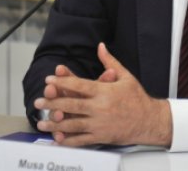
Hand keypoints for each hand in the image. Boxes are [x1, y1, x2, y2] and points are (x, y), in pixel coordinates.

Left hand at [34, 43, 171, 146]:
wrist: (149, 120)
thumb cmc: (137, 98)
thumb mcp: (125, 76)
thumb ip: (110, 62)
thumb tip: (101, 46)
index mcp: (105, 91)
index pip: (79, 85)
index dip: (63, 81)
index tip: (50, 78)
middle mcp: (100, 108)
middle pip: (71, 104)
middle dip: (52, 102)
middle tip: (38, 101)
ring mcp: (99, 123)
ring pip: (72, 124)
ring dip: (55, 123)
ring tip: (42, 121)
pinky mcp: (101, 136)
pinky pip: (81, 139)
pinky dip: (67, 140)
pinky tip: (57, 138)